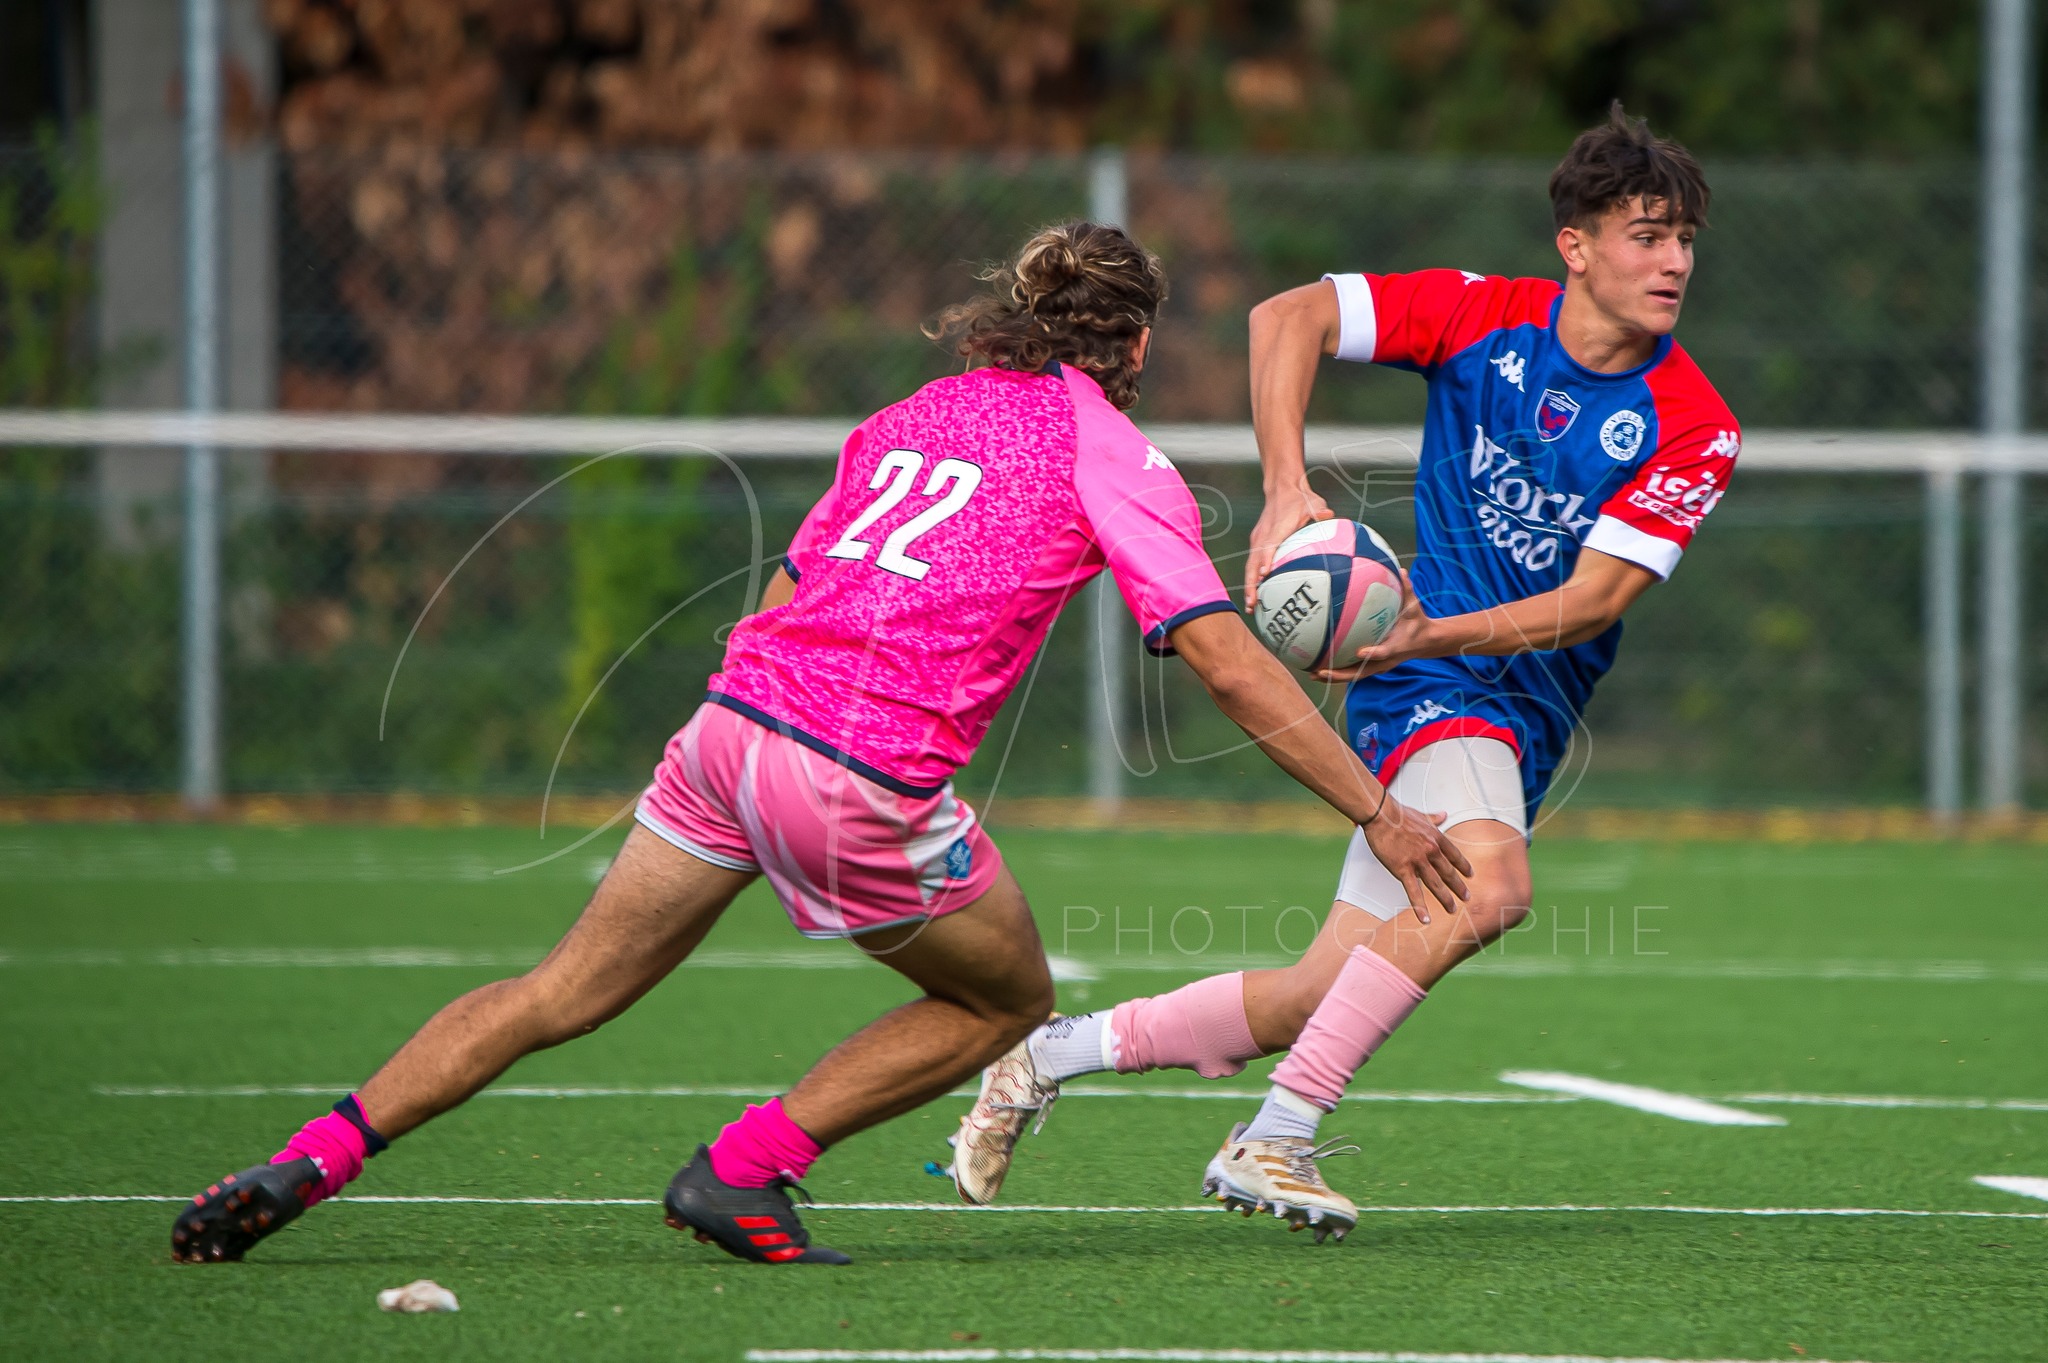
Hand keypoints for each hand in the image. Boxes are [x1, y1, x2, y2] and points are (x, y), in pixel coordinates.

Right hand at [1243, 486, 1334, 607]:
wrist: (1281, 488)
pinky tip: (1258, 595)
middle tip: (1253, 603)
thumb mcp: (1313, 501)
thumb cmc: (1299, 498)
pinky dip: (1253, 579)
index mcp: (1275, 528)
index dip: (1265, 559)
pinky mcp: (1258, 542)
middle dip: (1251, 584)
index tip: (1265, 574)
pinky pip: (1253, 563)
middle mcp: (1263, 536)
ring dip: (1249, 586)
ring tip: (1252, 606)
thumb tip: (1328, 514)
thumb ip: (1319, 509)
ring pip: (1250, 566)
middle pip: (1252, 563)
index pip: (1268, 545)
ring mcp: (1258, 540)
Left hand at [1314, 569, 1436, 680]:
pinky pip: (1352, 670)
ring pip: (1354, 675)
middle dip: (1341, 674)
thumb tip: (1400, 570)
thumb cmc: (1416, 622)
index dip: (1373, 653)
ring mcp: (1377, 665)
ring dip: (1333, 676)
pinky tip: (1317, 667)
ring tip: (1312, 673)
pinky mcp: (1372, 666)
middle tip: (1321, 671)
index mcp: (1397, 646)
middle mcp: (1385, 660)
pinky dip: (1336, 671)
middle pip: (1361, 672)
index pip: (1385, 652)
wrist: (1424, 642)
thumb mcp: (1414, 606)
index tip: (1360, 652)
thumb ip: (1406, 589)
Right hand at [1361, 795, 1471, 924]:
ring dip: (1445, 899)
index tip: (1470, 875)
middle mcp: (1431, 851)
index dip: (1463, 866)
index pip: (1454, 855)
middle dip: (1459, 887)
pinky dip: (1420, 907)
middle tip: (1467, 898)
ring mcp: (1417, 861)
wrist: (1381, 815)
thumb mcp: (1421, 815)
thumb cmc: (1398, 813)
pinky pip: (1413, 892)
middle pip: (1448, 873)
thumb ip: (1433, 818)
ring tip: (1452, 910)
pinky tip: (1425, 919)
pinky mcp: (1402, 869)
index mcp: (1436, 837)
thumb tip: (1443, 814)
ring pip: (1435, 884)